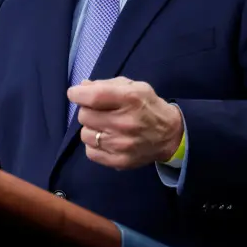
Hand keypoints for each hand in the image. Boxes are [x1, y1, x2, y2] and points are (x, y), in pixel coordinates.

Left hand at [68, 77, 182, 169]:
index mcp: (130, 99)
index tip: (76, 94)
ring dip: (91, 128)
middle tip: (98, 111)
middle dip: (87, 110)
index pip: (93, 97)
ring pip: (85, 134)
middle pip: (84, 115)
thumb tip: (81, 87)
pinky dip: (94, 145)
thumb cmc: (148, 106)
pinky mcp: (119, 161)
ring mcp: (121, 144)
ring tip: (104, 126)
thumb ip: (107, 85)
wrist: (170, 135)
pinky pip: (90, 152)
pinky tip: (106, 139)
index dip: (77, 94)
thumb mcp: (134, 87)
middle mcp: (125, 122)